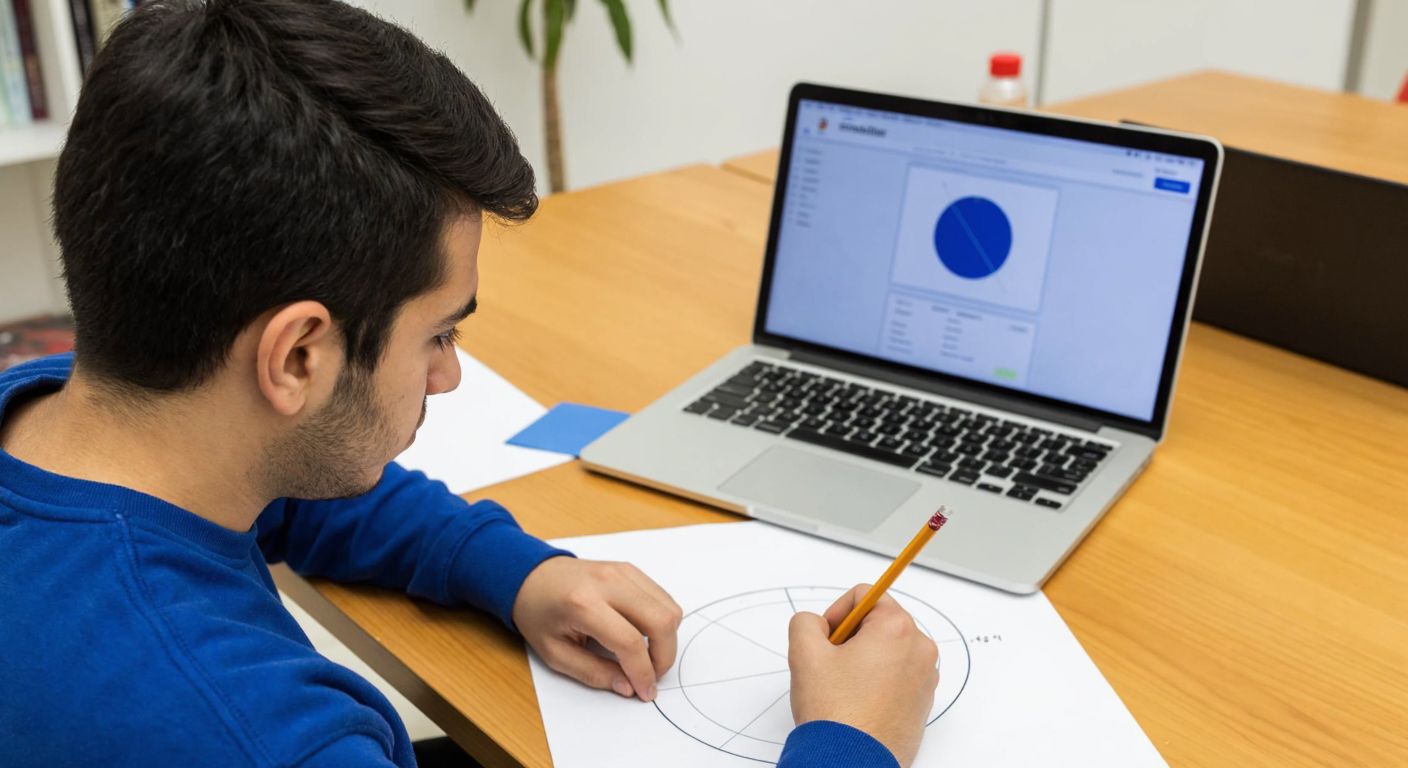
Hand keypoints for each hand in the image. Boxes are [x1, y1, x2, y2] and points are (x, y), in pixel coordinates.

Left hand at [512, 556, 682, 701]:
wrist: (532, 577)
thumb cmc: (539, 614)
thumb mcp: (555, 653)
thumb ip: (593, 673)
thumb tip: (628, 687)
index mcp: (583, 604)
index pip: (630, 642)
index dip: (643, 673)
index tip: (646, 692)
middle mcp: (608, 582)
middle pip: (661, 621)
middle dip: (664, 656)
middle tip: (651, 675)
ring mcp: (623, 572)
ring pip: (669, 608)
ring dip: (666, 639)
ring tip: (646, 656)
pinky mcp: (631, 570)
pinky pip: (662, 598)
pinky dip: (662, 621)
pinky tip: (643, 635)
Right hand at [787, 584, 938, 767]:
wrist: (852, 763)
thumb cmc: (836, 712)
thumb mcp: (805, 654)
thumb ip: (805, 622)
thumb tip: (815, 623)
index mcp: (897, 628)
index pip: (865, 595)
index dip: (837, 612)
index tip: (826, 638)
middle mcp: (920, 648)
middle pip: (879, 621)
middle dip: (851, 637)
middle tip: (831, 664)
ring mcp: (925, 677)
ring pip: (887, 649)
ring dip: (863, 659)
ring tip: (843, 686)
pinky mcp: (922, 701)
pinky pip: (897, 675)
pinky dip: (877, 680)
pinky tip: (857, 701)